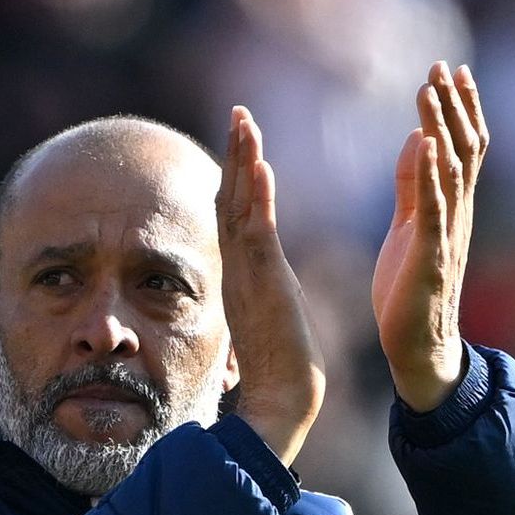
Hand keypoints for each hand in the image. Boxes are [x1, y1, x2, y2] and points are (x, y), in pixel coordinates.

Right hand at [215, 105, 325, 465]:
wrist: (282, 401)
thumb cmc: (282, 371)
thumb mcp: (273, 319)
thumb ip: (267, 296)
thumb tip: (269, 287)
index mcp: (244, 275)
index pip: (237, 216)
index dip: (238, 177)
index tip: (242, 143)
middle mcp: (239, 269)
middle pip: (232, 199)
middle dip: (235, 154)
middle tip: (239, 113)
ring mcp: (248, 274)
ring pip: (240, 205)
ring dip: (243, 160)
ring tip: (244, 120)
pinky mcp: (265, 283)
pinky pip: (258, 230)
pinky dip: (258, 195)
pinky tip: (261, 164)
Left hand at [372, 61, 488, 413]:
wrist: (419, 348)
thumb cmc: (411, 290)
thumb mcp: (408, 225)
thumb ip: (412, 184)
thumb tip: (416, 138)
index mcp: (450, 207)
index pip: (462, 147)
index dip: (459, 108)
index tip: (451, 69)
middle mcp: (457, 215)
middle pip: (464, 149)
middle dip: (453, 106)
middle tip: (443, 66)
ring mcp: (447, 235)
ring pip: (451, 170)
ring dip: (441, 127)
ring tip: (429, 90)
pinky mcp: (430, 257)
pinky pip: (433, 208)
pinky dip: (429, 173)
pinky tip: (423, 143)